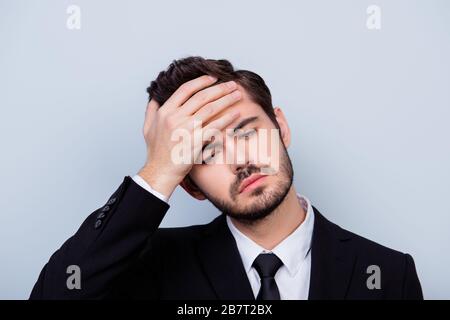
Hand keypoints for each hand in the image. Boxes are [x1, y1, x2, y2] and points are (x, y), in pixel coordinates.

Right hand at [138, 75, 241, 198]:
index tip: (213, 78)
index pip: (186, 90)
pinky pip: (215, 126)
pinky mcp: (196, 141)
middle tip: (232, 84)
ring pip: (210, 108)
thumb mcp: (147, 128)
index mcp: (165, 111)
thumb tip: (154, 97)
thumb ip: (151, 110)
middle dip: (219, 88)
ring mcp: (186, 129)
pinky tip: (236, 113)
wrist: (160, 172)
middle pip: (201, 97)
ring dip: (226, 99)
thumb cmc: (156, 152)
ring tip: (237, 94)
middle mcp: (175, 117)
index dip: (201, 81)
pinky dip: (227, 118)